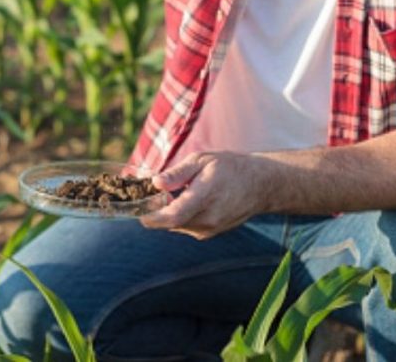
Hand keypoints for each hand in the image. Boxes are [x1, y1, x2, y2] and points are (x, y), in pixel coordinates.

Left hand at [140, 152, 264, 239]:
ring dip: (166, 213)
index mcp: (205, 196)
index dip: (151, 216)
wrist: (259, 185)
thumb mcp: (201, 160)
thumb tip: (155, 183)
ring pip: (176, 226)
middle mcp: (208, 218)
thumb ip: (177, 173)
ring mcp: (210, 229)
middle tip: (145, 193)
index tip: (136, 209)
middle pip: (169, 222)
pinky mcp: (209, 234)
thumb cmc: (228, 167)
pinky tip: (184, 200)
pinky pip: (184, 227)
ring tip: (169, 193)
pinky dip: (178, 216)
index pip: (173, 216)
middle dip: (154, 211)